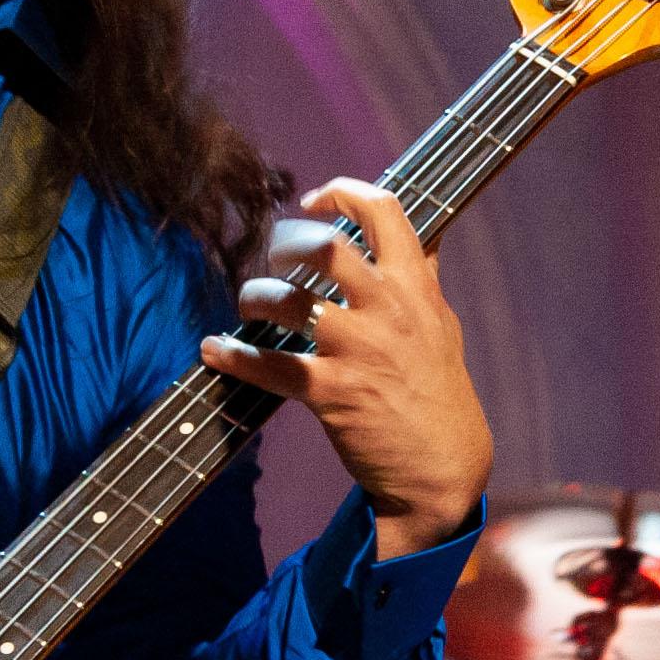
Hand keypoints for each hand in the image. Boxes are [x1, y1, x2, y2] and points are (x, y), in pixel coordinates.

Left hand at [201, 181, 491, 559]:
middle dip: (284, 242)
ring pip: (288, 301)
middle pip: (324, 247)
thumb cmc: (439, 391)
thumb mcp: (441, 325)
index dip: (341, 192)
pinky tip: (215, 350)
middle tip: (271, 256)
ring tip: (248, 305)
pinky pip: (271, 366)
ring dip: (255, 296)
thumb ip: (424, 280)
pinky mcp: (332, 393)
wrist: (445, 467)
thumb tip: (422, 238)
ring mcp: (359, 351)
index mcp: (415, 288)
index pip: (383, 211)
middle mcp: (387, 310)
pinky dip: (234, 357)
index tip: (312, 200)